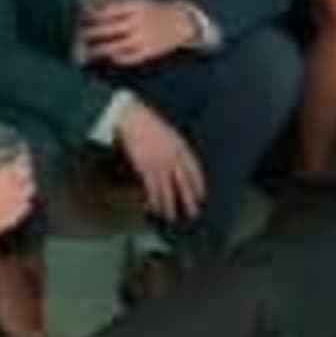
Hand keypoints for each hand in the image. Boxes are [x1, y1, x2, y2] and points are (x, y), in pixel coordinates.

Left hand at [79, 0, 197, 67]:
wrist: (180, 21)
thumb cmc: (153, 9)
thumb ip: (115, 1)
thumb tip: (92, 1)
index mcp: (135, 6)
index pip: (107, 11)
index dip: (92, 15)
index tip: (82, 18)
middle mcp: (138, 22)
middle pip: (108, 29)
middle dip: (91, 33)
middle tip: (80, 35)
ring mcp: (144, 38)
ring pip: (116, 46)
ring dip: (100, 49)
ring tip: (88, 51)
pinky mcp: (149, 52)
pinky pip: (130, 58)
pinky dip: (118, 59)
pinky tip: (109, 58)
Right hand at [111, 98, 205, 224]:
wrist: (134, 119)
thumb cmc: (150, 123)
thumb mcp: (170, 134)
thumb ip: (178, 149)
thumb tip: (181, 165)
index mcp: (182, 147)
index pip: (194, 171)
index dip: (198, 185)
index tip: (201, 196)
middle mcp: (174, 158)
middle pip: (184, 184)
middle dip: (189, 200)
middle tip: (193, 213)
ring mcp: (161, 164)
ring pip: (168, 190)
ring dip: (169, 206)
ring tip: (171, 217)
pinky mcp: (146, 169)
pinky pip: (152, 189)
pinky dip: (154, 200)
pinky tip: (154, 208)